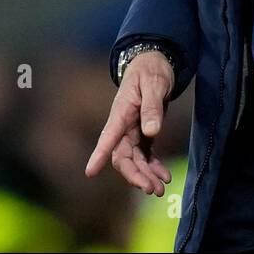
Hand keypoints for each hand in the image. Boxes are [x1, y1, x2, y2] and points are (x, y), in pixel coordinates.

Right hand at [85, 51, 174, 195]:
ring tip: (160, 189)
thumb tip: (152, 131)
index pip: (108, 136)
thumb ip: (152, 106)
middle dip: (134, 175)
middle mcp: (123, 125)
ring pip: (134, 160)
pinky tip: (164, 177)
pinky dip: (154, 168)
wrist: (155, 63)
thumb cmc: (152, 70)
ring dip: (145, 176)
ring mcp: (132, 131)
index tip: (89, 172)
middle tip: (150, 189)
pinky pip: (145, 156)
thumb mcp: (154, 84)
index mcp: (121, 112)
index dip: (98, 154)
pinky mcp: (143, 134)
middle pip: (122, 156)